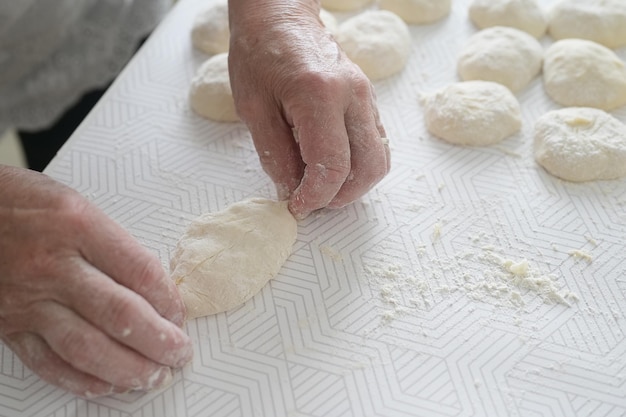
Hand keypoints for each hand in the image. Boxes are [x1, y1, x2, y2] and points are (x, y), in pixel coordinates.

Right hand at [0, 166, 192, 397]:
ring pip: (86, 347)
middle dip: (159, 342)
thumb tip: (155, 287)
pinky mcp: (8, 326)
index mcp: (78, 226)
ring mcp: (28, 300)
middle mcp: (53, 266)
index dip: (169, 300)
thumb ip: (113, 245)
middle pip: (119, 314)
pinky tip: (107, 385)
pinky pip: (48, 363)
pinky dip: (82, 381)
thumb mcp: (75, 207)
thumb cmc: (22, 204)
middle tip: (179, 354)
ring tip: (153, 377)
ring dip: (127, 369)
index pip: (140, 271)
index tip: (181, 315)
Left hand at [228, 0, 390, 218]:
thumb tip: (292, 190)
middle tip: (313, 201)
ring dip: (354, 183)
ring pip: (379, 158)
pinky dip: (359, 164)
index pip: (332, 166)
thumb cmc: (260, 53)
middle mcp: (353, 96)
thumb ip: (275, 154)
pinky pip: (376, 142)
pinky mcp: (368, 99)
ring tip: (322, 186)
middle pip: (368, 167)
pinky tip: (333, 165)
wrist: (280, 16)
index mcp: (320, 95)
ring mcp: (366, 96)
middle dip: (341, 196)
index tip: (298, 205)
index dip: (316, 196)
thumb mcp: (253, 108)